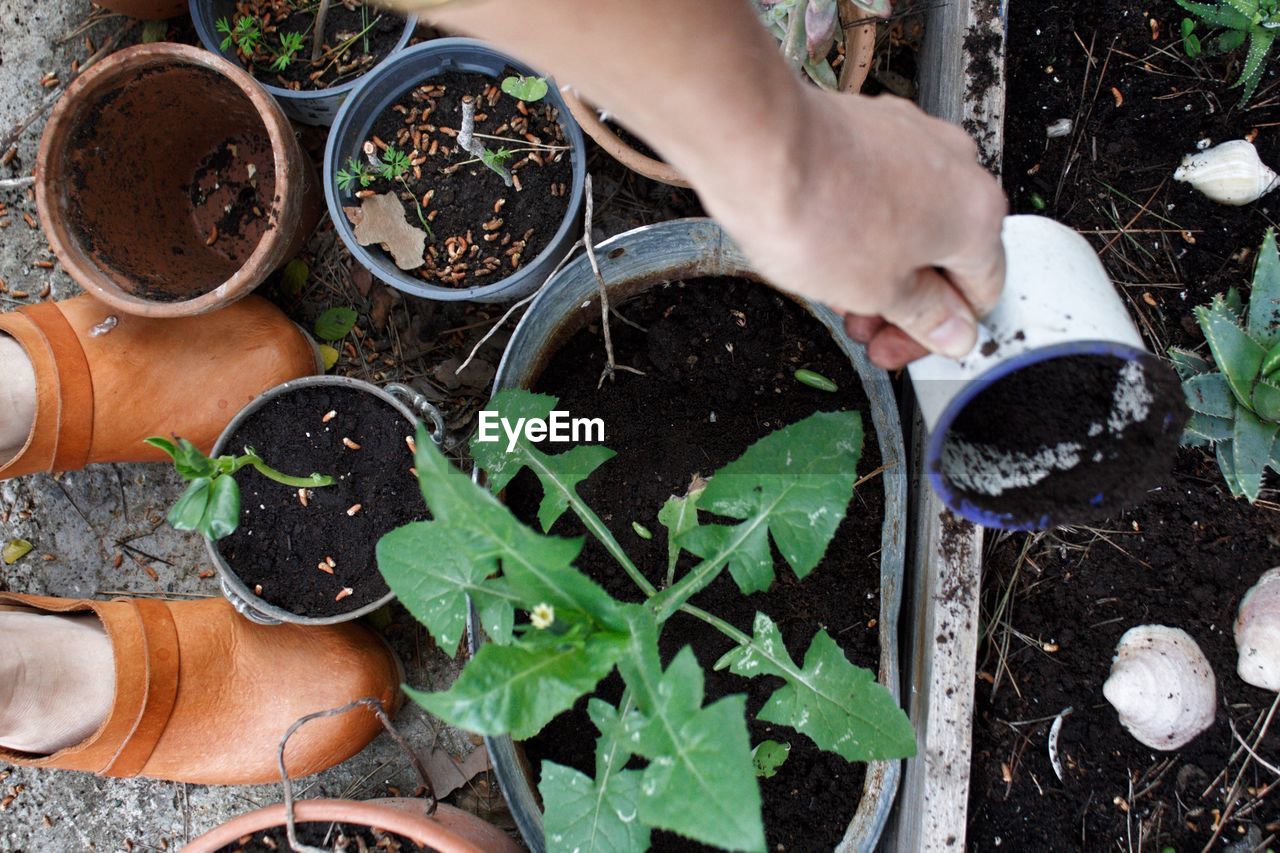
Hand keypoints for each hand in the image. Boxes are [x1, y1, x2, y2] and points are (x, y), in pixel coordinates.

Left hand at [688, 87, 1007, 369]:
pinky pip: (879, 190)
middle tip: (869, 331)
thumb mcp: (879, 293)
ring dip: (880, 269)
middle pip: (944, 255)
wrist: (758, 148)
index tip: (906, 345)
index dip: (943, 331)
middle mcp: (956, 166)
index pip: (983, 290)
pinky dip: (861, 227)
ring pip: (910, 223)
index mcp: (977, 213)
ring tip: (838, 296)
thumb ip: (927, 316)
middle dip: (905, 303)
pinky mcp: (871, 127)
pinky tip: (826, 252)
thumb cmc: (817, 212)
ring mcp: (913, 139)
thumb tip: (954, 330)